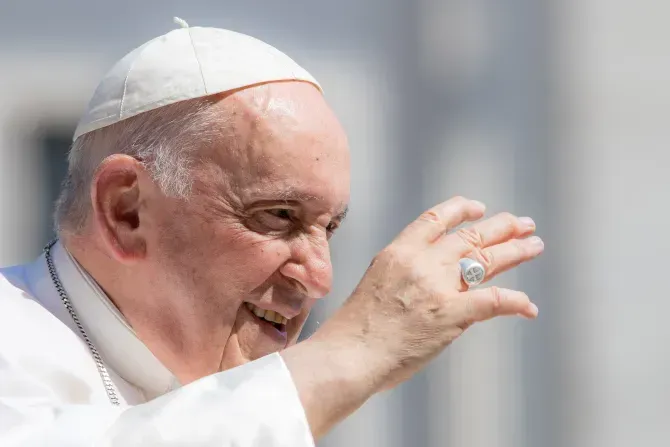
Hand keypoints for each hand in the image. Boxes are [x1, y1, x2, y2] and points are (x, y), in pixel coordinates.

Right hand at [282, 197, 542, 437]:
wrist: (350, 354)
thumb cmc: (355, 329)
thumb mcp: (376, 284)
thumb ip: (405, 274)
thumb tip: (434, 279)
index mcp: (399, 251)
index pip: (436, 218)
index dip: (462, 210)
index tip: (479, 208)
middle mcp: (421, 262)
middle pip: (470, 236)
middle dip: (501, 227)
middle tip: (524, 224)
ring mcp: (438, 286)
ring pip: (487, 260)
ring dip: (515, 252)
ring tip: (534, 246)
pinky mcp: (451, 314)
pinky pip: (494, 301)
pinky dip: (516, 302)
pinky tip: (529, 307)